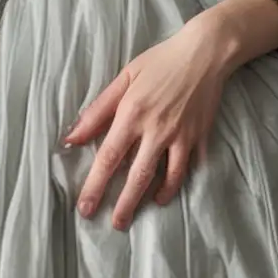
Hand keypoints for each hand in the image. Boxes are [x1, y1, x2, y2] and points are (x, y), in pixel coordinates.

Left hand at [63, 14, 236, 231]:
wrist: (205, 53)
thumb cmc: (160, 61)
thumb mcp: (125, 77)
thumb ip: (98, 109)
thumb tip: (73, 136)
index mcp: (132, 113)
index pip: (109, 156)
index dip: (95, 185)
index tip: (85, 208)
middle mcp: (156, 129)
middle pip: (137, 176)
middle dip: (124, 204)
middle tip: (115, 225)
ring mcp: (181, 136)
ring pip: (166, 177)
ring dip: (154, 198)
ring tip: (143, 210)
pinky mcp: (200, 138)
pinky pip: (189, 168)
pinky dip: (179, 182)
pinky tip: (168, 191)